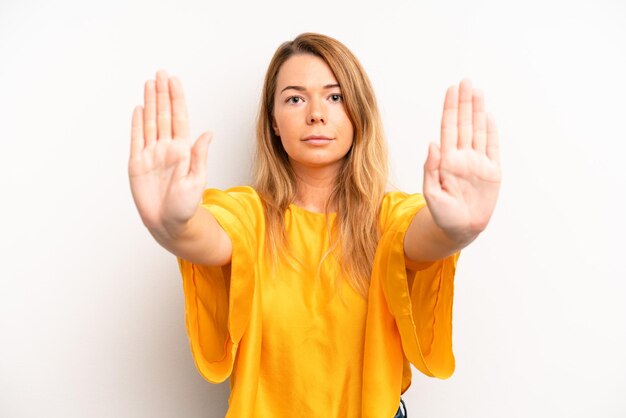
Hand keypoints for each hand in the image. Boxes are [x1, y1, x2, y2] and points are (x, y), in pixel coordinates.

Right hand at [128, 70, 211, 233]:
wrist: (169, 224)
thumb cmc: (186, 206)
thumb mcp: (197, 180)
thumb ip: (199, 156)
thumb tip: (208, 133)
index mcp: (183, 150)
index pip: (179, 118)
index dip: (176, 98)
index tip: (174, 80)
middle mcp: (167, 149)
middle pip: (163, 115)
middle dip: (162, 94)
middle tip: (160, 73)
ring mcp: (151, 155)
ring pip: (150, 122)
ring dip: (150, 103)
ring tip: (149, 84)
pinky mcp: (137, 164)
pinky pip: (136, 139)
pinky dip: (137, 123)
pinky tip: (139, 109)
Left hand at [423, 78, 500, 241]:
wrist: (460, 230)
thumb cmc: (443, 215)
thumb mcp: (431, 194)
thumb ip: (430, 169)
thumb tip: (432, 143)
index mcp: (446, 161)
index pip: (449, 128)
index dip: (451, 109)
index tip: (451, 90)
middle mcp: (462, 157)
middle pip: (464, 124)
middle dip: (464, 103)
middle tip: (465, 81)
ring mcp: (477, 163)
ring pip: (479, 131)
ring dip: (478, 111)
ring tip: (477, 91)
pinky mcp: (492, 172)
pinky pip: (492, 147)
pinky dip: (492, 132)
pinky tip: (489, 116)